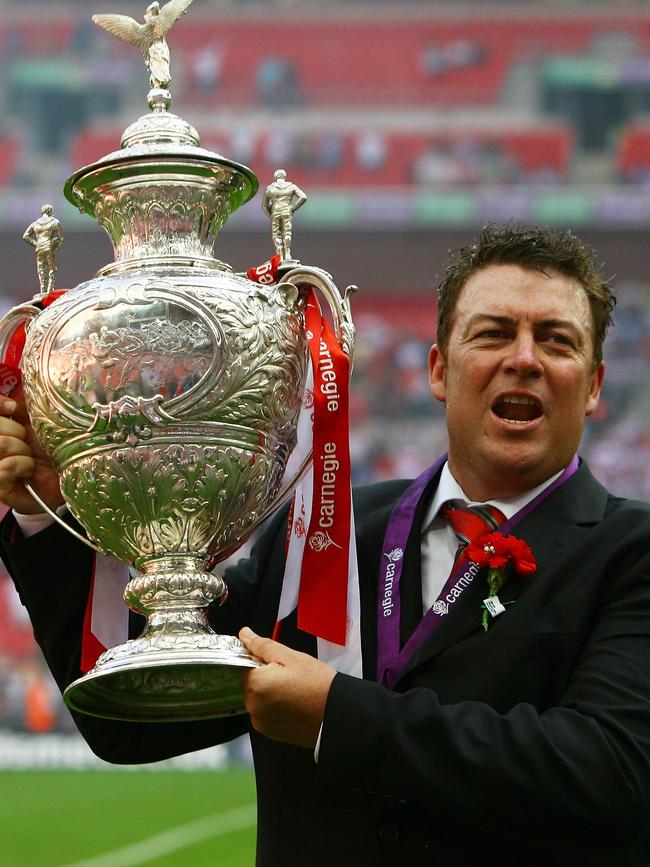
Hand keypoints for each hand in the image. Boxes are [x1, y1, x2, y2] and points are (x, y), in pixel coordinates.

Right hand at [0, 388, 62, 513]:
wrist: (61, 479)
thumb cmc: (49, 449)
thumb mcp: (36, 422)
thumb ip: (22, 407)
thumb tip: (13, 398)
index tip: (12, 408)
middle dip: (16, 432)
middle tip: (26, 442)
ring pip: (1, 445)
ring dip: (22, 450)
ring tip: (30, 457)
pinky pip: (6, 467)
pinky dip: (24, 466)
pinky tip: (28, 471)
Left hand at [238, 627, 335, 749]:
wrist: (337, 714)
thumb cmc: (318, 685)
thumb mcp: (291, 657)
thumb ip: (263, 645)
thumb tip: (245, 635)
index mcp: (256, 685)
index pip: (242, 664)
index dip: (258, 658)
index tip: (274, 661)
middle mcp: (253, 706)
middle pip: (249, 682)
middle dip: (264, 675)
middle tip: (288, 674)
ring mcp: (261, 722)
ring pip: (257, 698)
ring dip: (268, 691)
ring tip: (293, 689)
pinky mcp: (269, 732)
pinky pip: (264, 712)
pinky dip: (274, 706)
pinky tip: (292, 702)